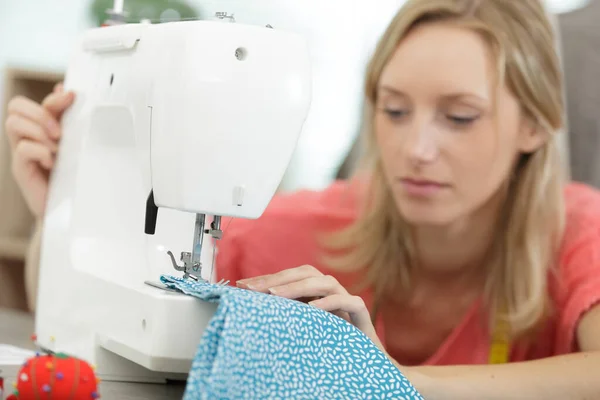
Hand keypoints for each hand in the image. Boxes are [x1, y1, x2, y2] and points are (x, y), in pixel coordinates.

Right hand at [5, 83, 74, 216]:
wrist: (67, 208)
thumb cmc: (70, 175)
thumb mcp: (73, 143)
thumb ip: (68, 119)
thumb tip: (65, 90)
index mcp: (38, 128)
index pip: (32, 101)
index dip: (51, 97)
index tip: (72, 98)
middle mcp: (25, 137)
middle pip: (16, 106)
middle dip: (40, 113)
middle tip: (60, 132)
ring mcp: (20, 152)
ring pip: (14, 123)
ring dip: (39, 131)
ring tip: (56, 148)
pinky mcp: (21, 169)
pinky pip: (23, 148)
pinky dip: (40, 151)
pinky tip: (52, 163)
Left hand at [237, 265, 385, 350]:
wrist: (368, 365)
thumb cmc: (332, 348)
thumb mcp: (304, 332)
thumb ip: (288, 319)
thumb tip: (254, 313)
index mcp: (317, 293)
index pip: (290, 277)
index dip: (267, 279)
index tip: (242, 286)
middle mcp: (332, 292)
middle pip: (306, 273)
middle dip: (278, 279)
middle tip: (253, 289)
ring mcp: (348, 301)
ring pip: (326, 283)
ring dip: (299, 286)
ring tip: (276, 295)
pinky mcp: (363, 315)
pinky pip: (351, 301)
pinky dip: (331, 302)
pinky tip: (312, 308)